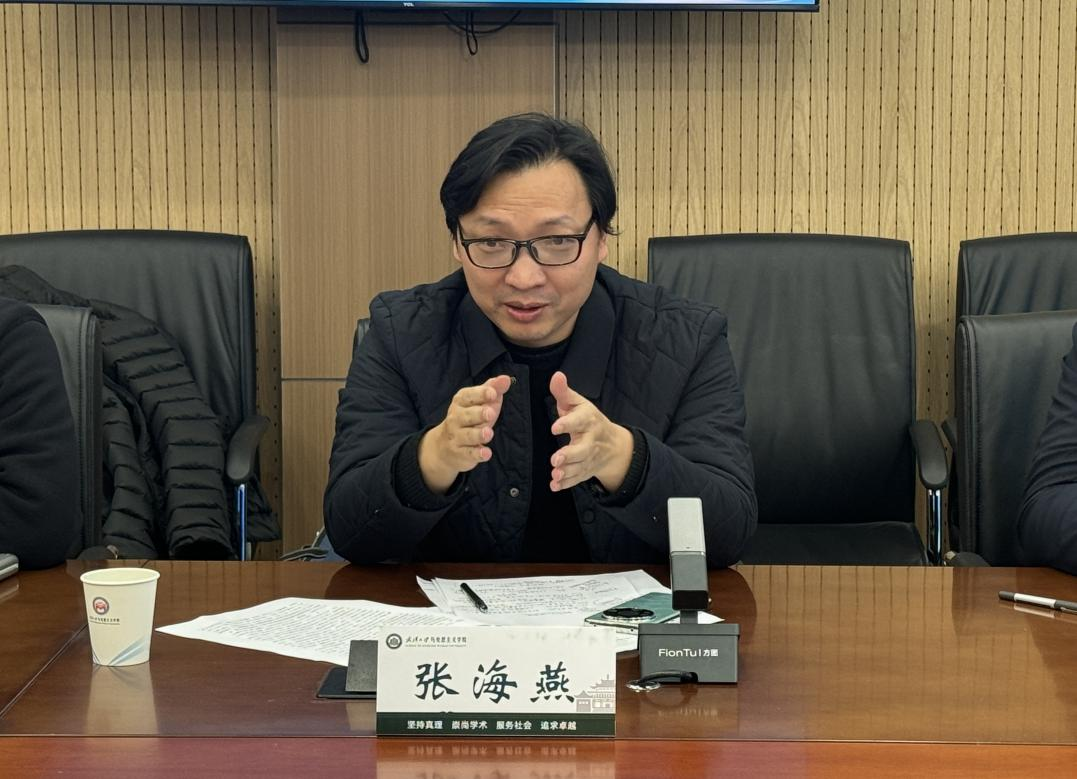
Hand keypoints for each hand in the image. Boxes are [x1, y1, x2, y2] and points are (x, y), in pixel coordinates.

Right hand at [418, 375, 511, 493]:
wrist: (444, 446)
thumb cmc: (469, 419)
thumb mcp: (480, 403)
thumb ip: (493, 389)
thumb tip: (506, 379)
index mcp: (461, 402)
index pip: (468, 396)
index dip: (481, 394)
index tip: (492, 393)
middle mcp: (456, 418)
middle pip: (467, 415)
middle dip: (479, 413)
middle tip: (490, 413)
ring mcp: (457, 437)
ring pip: (468, 435)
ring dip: (478, 434)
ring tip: (489, 433)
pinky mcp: (461, 453)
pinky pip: (469, 454)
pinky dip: (478, 454)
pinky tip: (486, 453)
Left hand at [548, 371, 633, 492]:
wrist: (613, 445)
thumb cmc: (588, 420)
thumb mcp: (578, 404)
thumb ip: (564, 393)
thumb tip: (556, 376)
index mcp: (588, 420)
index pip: (579, 421)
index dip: (567, 424)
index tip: (554, 427)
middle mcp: (591, 440)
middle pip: (583, 449)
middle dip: (570, 455)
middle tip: (555, 459)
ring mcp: (589, 458)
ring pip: (579, 466)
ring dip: (567, 472)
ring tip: (555, 474)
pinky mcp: (585, 471)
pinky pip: (577, 479)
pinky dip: (566, 484)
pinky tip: (554, 485)